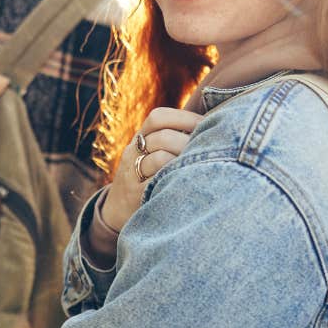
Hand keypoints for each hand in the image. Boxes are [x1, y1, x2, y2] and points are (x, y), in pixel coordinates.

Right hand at [101, 107, 202, 232]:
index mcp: (139, 138)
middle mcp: (133, 152)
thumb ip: (172, 140)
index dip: (185, 118)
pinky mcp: (136, 195)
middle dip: (189, 141)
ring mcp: (133, 174)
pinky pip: (157, 182)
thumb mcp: (149, 154)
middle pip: (162, 137)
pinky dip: (175, 178)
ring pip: (160, 158)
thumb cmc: (144, 177)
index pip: (158, 117)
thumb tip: (210, 126)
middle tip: (209, 149)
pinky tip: (188, 181)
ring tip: (201, 165)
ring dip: (184, 160)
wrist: (116, 209)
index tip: (207, 124)